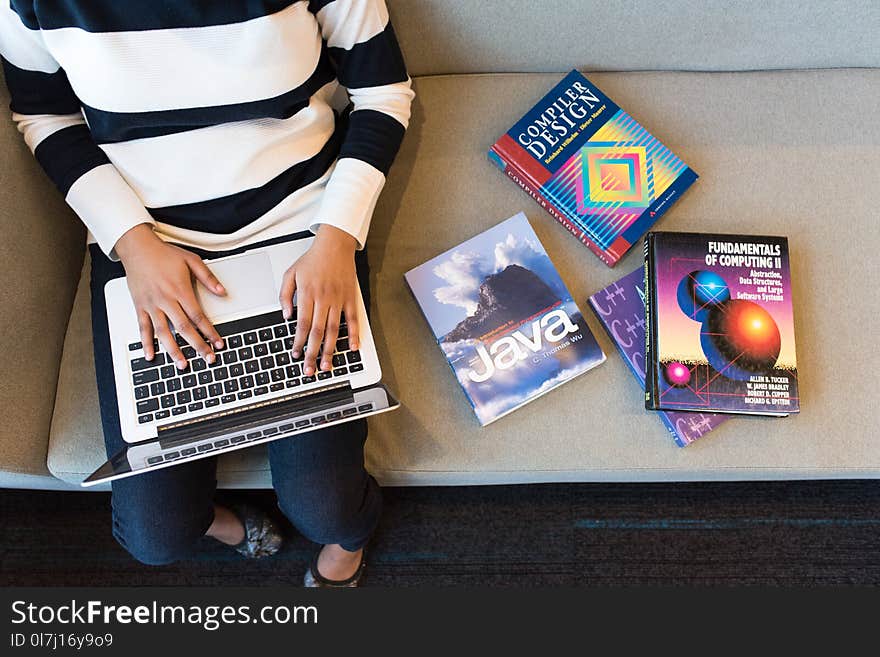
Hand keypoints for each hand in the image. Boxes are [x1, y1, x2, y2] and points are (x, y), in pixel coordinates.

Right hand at [115, 223, 225, 368]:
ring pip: (163, 332)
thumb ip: (208, 278)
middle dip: (197, 345)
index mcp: (180, 290)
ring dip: (173, 350)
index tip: (218, 343)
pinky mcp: (140, 306)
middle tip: (207, 358)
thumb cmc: (163, 254)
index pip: (198, 316)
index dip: (209, 332)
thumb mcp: (191, 260)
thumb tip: (222, 292)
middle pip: (184, 328)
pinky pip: (143, 327)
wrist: (137, 248)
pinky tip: (151, 355)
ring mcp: (151, 305)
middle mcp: (165, 300)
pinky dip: (146, 343)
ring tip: (182, 364)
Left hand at [279, 225, 360, 376]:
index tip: (296, 354)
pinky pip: (353, 320)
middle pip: (317, 332)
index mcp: (308, 294)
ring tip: (326, 364)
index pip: (302, 324)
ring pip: (334, 330)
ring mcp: (338, 300)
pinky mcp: (350, 298)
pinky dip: (354, 335)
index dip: (298, 342)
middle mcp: (324, 299)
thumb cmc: (312, 259)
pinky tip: (351, 348)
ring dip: (330, 349)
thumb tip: (286, 316)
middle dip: (312, 353)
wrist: (335, 245)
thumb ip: (285, 295)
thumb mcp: (290, 274)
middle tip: (310, 369)